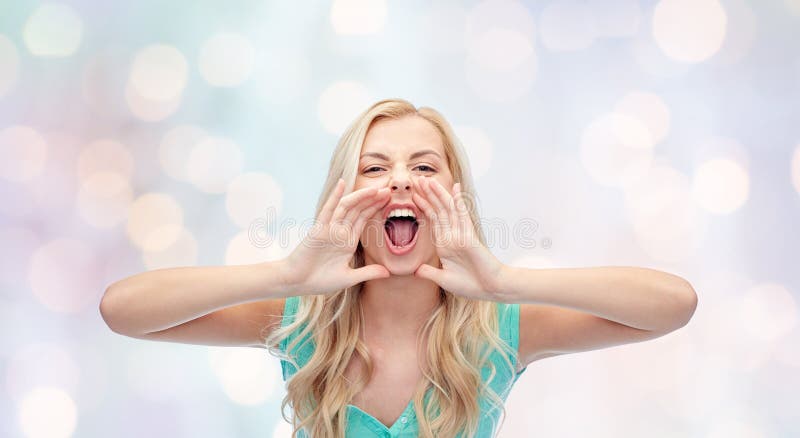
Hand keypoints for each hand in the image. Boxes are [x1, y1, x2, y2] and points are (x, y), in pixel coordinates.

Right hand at [282, 178, 390, 295]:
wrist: (296, 283)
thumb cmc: (319, 281)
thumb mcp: (348, 278)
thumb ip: (368, 273)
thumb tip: (388, 273)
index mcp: (348, 241)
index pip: (364, 219)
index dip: (376, 208)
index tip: (389, 199)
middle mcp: (340, 232)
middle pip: (358, 210)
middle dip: (373, 200)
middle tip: (388, 190)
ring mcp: (329, 229)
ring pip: (347, 207)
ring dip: (360, 196)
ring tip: (375, 188)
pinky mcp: (318, 229)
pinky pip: (328, 210)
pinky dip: (335, 196)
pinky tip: (342, 184)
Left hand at [412, 177, 504, 300]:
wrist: (490, 290)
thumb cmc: (470, 286)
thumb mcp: (444, 280)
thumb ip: (429, 273)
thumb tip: (415, 270)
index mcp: (444, 244)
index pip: (432, 220)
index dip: (423, 207)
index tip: (413, 194)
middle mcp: (452, 235)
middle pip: (438, 210)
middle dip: (427, 194)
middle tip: (416, 179)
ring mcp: (461, 234)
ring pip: (448, 209)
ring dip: (438, 193)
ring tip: (428, 179)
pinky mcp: (470, 236)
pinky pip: (463, 216)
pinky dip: (459, 201)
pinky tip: (455, 188)